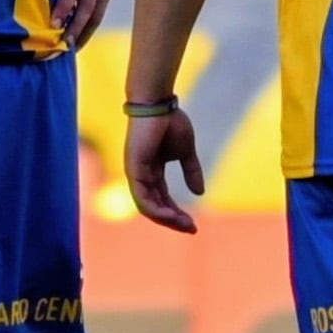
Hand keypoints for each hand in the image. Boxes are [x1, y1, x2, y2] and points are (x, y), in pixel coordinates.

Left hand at [124, 105, 205, 233]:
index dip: (177, 213)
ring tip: (183, 224)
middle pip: (155, 207)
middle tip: (191, 229)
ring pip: (147, 207)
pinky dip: (155, 209)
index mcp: (152, 172)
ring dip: (165, 218)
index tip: (193, 224)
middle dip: (173, 220)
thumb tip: (199, 193)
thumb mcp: (186, 152)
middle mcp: (141, 176)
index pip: (163, 199)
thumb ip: (191, 172)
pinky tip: (169, 215)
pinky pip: (141, 197)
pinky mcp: (133, 170)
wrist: (159, 104)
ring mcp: (135, 174)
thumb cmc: (170, 122)